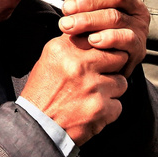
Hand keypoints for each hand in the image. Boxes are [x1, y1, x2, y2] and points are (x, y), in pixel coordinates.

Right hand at [23, 0, 131, 143]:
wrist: (36, 127)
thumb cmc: (43, 93)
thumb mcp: (50, 59)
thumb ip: (72, 43)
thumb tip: (93, 28)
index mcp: (65, 49)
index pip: (99, 34)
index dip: (103, 45)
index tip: (102, 51)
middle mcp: (80, 65)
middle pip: (117, 55)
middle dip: (111, 67)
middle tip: (97, 77)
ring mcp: (92, 87)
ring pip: (121, 81)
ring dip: (110, 91)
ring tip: (91, 97)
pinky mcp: (101, 109)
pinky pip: (118, 104)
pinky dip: (108, 110)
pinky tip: (91, 111)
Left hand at [56, 0, 150, 73]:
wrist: (104, 63)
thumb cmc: (96, 30)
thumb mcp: (91, 5)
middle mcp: (136, 7)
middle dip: (88, 1)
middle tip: (65, 10)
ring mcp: (139, 27)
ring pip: (116, 17)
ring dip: (90, 20)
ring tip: (69, 26)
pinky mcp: (139, 47)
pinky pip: (126, 39)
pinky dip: (108, 38)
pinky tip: (92, 40)